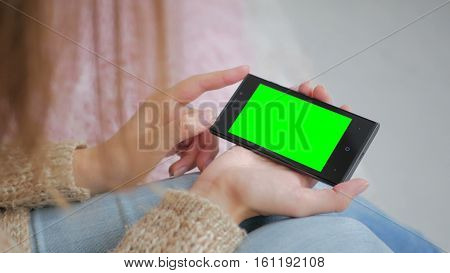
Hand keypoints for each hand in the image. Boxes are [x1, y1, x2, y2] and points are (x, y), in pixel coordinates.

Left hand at [74, 65, 248, 192]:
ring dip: (195, 154)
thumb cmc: (124, 156)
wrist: (106, 173)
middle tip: (199, 164)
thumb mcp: (153, 142)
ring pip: (199, 135)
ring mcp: (169, 125)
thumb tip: (208, 115)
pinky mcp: (169, 138)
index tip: (244, 70)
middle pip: (203, 120)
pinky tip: (175, 167)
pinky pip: (190, 144)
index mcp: (164, 103)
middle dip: (204, 143)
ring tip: (179, 169)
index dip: (222, 76)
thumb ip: (181, 126)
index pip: (198, 84)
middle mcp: (169, 111)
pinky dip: (188, 158)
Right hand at [190, 83, 367, 222]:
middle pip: (312, 127)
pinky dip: (282, 104)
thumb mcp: (300, 202)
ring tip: (307, 88)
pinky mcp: (259, 137)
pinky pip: (274, 116)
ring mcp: (275, 146)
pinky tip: (289, 93)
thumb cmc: (258, 198)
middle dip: (321, 108)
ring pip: (294, 119)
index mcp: (306, 172)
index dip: (337, 126)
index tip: (343, 108)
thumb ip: (334, 198)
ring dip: (304, 102)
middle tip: (321, 92)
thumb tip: (363, 184)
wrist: (221, 190)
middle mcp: (293, 158)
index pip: (328, 145)